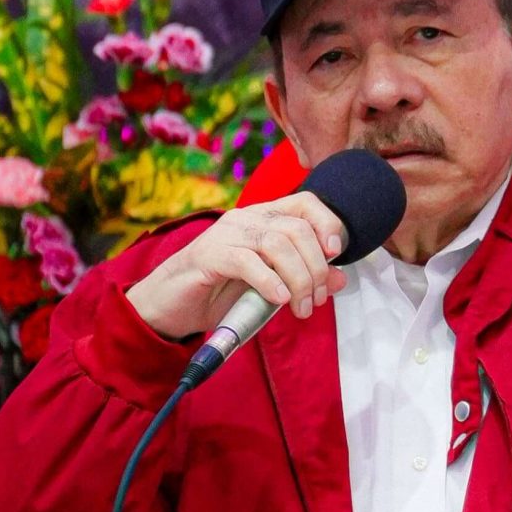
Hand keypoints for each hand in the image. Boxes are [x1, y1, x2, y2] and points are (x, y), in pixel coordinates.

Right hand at [125, 193, 349, 342]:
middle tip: (316, 300)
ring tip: (300, 308)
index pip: (306, 203)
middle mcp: (246, 218)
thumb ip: (303, 278)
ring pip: (278, 244)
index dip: (328, 224)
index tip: (336, 255)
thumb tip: (340, 277)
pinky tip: (277, 299)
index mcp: (263, 218)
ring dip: (298, 280)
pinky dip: (269, 282)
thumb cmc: (220, 293)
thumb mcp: (270, 287)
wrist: (171, 306)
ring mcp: (226, 234)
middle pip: (297, 229)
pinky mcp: (209, 255)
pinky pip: (248, 262)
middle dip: (315, 268)